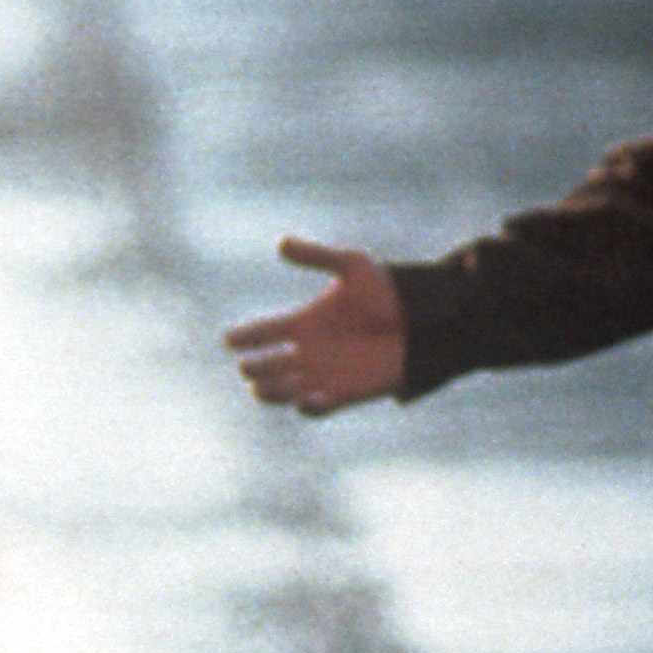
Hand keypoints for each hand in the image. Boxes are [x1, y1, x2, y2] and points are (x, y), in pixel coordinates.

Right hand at [225, 238, 404, 415]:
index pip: (262, 332)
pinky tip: (305, 398)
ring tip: (267, 386)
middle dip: (254, 368)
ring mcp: (322, 375)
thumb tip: (280, 244)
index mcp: (303, 322)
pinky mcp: (342, 394)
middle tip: (250, 366)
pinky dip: (307, 407)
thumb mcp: (353, 266)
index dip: (243, 337)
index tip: (229, 339)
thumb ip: (317, 256)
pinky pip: (315, 409)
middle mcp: (306, 351)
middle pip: (265, 366)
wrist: (422, 322)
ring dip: (272, 391)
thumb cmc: (388, 291)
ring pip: (281, 391)